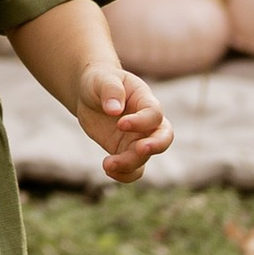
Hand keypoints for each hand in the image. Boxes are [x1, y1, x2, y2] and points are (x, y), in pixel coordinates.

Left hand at [74, 55, 172, 185]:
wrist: (89, 93)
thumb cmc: (100, 80)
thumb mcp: (102, 79)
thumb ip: (111, 90)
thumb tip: (114, 110)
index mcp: (145, 100)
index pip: (154, 114)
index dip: (141, 121)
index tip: (120, 123)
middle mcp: (146, 122)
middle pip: (164, 137)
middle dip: (156, 145)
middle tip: (140, 149)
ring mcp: (137, 138)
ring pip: (144, 157)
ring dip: (130, 164)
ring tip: (108, 164)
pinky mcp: (125, 151)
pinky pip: (132, 168)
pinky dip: (124, 174)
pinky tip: (108, 169)